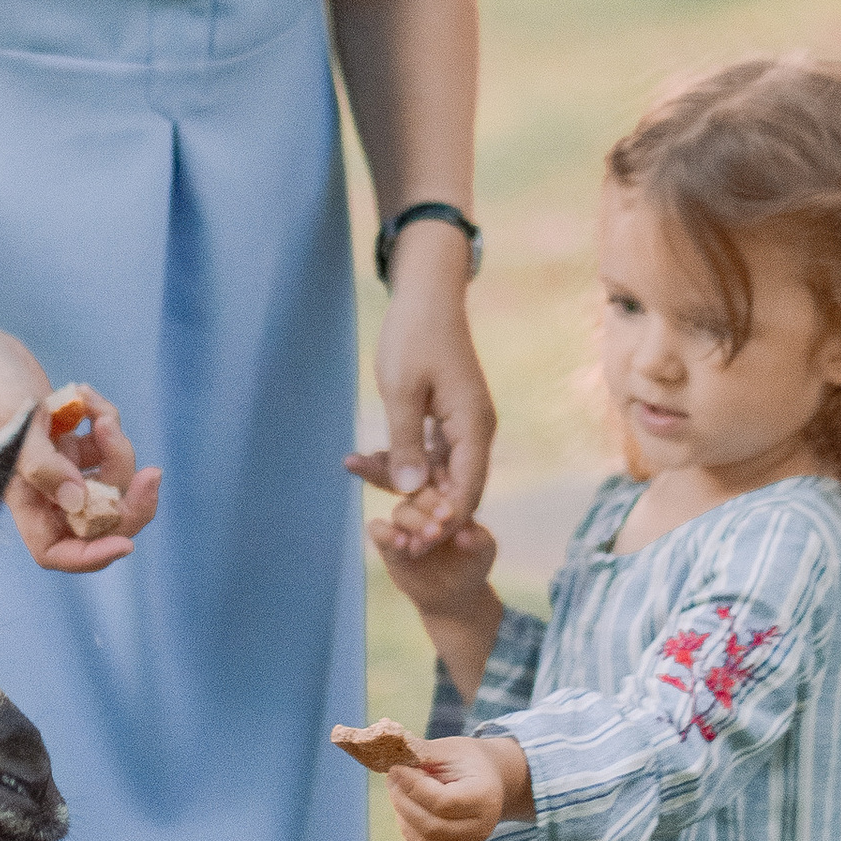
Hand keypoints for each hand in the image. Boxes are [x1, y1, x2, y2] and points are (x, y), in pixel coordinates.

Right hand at [0, 328, 161, 574]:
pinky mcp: (70, 439)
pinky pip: (104, 444)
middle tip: (152, 474)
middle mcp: (44, 488)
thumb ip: (44, 466)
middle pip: (98, 520)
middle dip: (129, 500)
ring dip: (116, 446)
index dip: (90, 556)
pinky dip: (106, 421)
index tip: (124, 544)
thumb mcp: (14, 424)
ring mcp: (60, 464)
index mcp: (23, 498)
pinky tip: (86, 395)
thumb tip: (78, 502)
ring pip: (109, 479)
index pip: (56, 550)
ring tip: (98, 412)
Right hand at [356, 501, 498, 624]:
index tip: (454, 508)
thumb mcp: (483, 551)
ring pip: (401, 512)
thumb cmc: (472, 562)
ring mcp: (403, 522)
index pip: (443, 480)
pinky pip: (377, 530)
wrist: (453, 593)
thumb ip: (478, 540)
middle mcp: (422, 505)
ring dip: (414, 522)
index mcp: (447, 496)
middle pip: (420, 495)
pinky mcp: (387, 541)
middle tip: (444, 520)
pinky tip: (401, 543)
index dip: (447, 491)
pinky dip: (386, 534)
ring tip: (430, 536)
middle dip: (431, 507)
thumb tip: (464, 534)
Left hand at [365, 242, 495, 553]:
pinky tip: (367, 461)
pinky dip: (405, 461)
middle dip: (423, 512)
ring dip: (406, 485)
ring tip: (364, 481)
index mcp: (473, 427)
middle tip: (387, 533)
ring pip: (440, 473)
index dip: (442, 523)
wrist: (426, 295)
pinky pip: (432, 453)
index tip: (413, 545)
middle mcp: (476, 431)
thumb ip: (406, 443)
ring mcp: (465, 425)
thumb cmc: (413, 336)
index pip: (467, 492)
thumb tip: (412, 491)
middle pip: (456, 489)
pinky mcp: (450, 418)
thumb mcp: (401, 391)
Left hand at [387, 731, 531, 840]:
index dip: (413, 787)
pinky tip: (407, 808)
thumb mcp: (448, 750)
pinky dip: (408, 828)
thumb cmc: (467, 760)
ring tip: (399, 791)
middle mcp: (481, 827)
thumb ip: (422, 752)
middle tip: (391, 778)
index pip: (442, 802)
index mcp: (484, 797)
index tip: (396, 768)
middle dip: (403, 800)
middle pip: (431, 825)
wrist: (491, 779)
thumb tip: (390, 748)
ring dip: (402, 815)